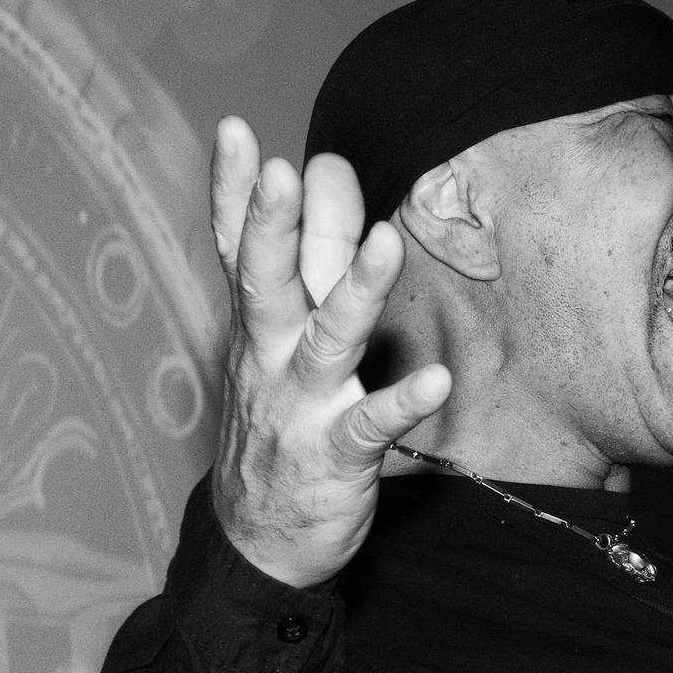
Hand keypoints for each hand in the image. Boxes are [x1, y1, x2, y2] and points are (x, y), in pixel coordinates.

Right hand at [207, 117, 451, 587]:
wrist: (259, 541)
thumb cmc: (279, 425)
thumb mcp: (278, 342)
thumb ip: (301, 262)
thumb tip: (317, 172)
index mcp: (260, 328)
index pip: (240, 251)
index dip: (235, 194)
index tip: (235, 131)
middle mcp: (273, 360)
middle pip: (267, 284)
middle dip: (272, 227)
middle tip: (285, 170)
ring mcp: (303, 409)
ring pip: (326, 343)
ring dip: (354, 293)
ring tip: (384, 242)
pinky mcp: (337, 458)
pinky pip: (371, 428)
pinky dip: (402, 404)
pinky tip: (437, 383)